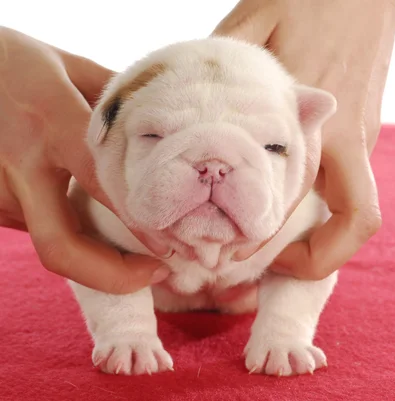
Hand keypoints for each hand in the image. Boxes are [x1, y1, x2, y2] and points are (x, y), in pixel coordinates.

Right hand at [0, 27, 171, 293]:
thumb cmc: (13, 62)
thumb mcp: (69, 65)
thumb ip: (116, 100)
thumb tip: (166, 129)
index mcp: (50, 120)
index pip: (101, 181)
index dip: (138, 221)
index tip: (171, 245)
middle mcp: (21, 163)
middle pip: (60, 246)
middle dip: (111, 276)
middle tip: (154, 274)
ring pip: (53, 242)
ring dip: (97, 256)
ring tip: (139, 251)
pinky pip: (41, 230)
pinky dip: (75, 238)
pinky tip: (99, 226)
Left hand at [214, 0, 394, 278]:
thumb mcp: (255, 22)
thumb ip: (225, 69)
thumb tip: (188, 113)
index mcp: (332, 128)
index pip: (329, 215)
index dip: (300, 257)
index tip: (248, 261)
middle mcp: (354, 139)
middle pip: (344, 222)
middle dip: (304, 255)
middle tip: (246, 257)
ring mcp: (364, 134)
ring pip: (343, 202)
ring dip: (309, 227)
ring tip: (253, 226)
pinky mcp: (363, 124)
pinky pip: (341, 176)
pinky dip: (310, 196)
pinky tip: (271, 182)